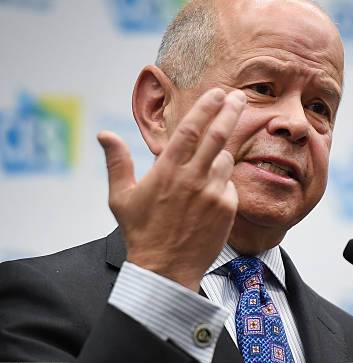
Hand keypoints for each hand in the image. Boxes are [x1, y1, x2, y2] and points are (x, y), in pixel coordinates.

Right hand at [98, 89, 245, 290]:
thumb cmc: (141, 232)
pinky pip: (229, 184)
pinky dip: (222, 184)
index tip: (218, 93)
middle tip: (239, 97)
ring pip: (224, 161)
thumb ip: (117, 163)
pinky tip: (207, 198)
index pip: (191, 130)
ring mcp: (213, 193)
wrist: (166, 269)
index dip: (206, 107)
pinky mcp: (227, 207)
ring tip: (202, 175)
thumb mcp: (121, 198)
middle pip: (217, 136)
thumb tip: (104, 134)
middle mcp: (193, 178)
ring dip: (218, 158)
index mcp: (167, 171)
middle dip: (230, 112)